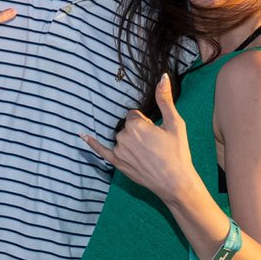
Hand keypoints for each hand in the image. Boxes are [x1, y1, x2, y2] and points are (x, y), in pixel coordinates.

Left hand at [84, 76, 203, 202]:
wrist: (176, 183)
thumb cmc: (177, 152)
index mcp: (136, 125)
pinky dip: (92, 143)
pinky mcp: (117, 163)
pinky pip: (101, 151)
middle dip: (139, 132)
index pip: (134, 115)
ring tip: (149, 154)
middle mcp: (123, 136)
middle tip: (155, 145)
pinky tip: (82, 135)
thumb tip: (163, 76)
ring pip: (122, 138)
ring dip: (131, 141)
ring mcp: (118, 151)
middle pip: (128, 126)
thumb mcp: (175, 123)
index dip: (146, 123)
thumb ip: (165, 99)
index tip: (157, 133)